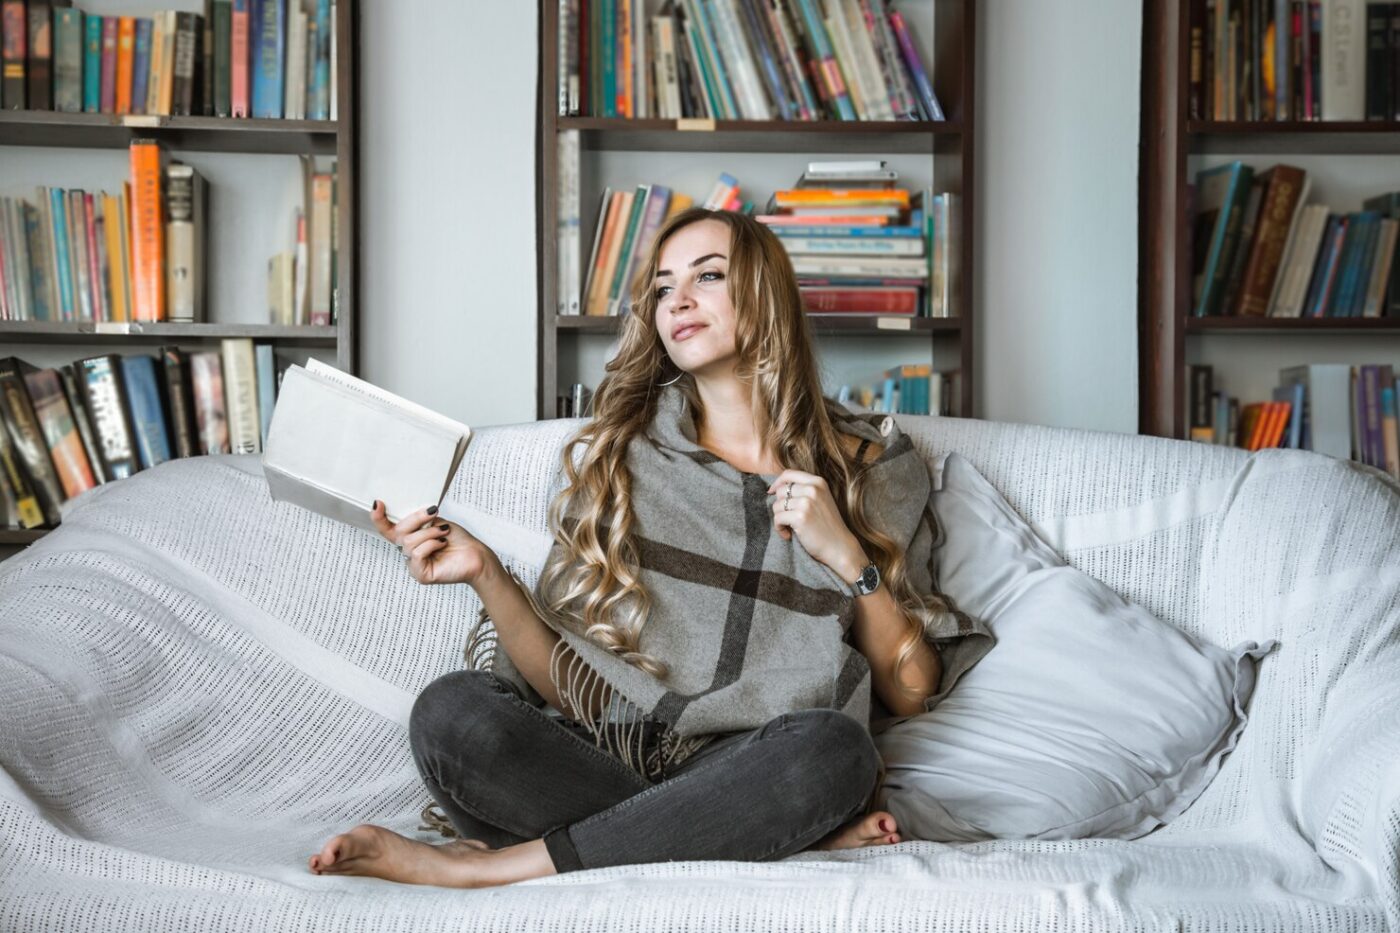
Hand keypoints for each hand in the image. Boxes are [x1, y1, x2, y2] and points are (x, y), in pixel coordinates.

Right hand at [370, 500, 495, 586]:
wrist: (476, 555)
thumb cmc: (458, 540)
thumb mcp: (435, 522)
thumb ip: (418, 521)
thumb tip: (407, 515)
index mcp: (410, 539)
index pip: (388, 530)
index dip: (379, 518)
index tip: (378, 504)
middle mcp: (408, 552)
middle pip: (398, 532)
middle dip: (416, 519)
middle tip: (433, 512)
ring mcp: (413, 565)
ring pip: (409, 542)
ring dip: (429, 532)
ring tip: (443, 532)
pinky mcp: (420, 574)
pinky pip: (417, 554)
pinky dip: (431, 544)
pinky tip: (442, 543)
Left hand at [767, 471, 867, 584]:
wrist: (839, 546)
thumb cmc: (828, 525)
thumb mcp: (821, 499)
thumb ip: (804, 490)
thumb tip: (775, 488)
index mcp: (818, 482)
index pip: (789, 474)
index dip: (777, 482)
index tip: (771, 492)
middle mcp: (813, 489)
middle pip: (780, 491)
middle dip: (780, 506)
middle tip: (788, 519)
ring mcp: (807, 502)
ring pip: (777, 505)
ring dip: (780, 519)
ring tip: (790, 528)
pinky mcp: (800, 517)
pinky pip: (778, 518)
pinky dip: (779, 529)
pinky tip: (788, 535)